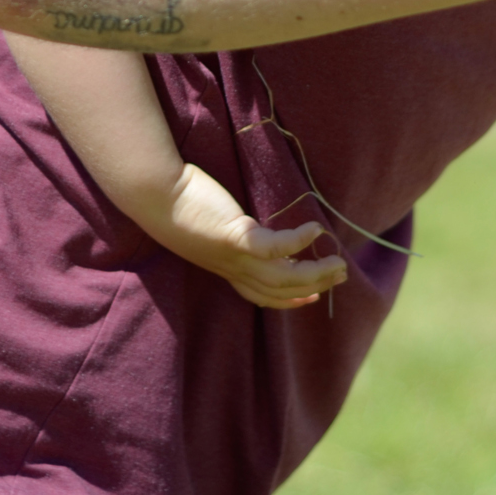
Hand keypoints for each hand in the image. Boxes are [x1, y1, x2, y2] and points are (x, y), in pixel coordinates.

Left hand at [166, 163, 346, 308]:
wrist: (155, 194)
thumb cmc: (179, 203)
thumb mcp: (209, 227)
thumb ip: (230, 233)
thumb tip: (249, 228)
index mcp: (227, 269)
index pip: (263, 296)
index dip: (290, 300)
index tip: (313, 297)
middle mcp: (232, 269)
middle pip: (281, 290)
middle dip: (314, 287)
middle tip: (340, 275)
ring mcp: (234, 256)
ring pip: (284, 277)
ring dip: (315, 273)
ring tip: (338, 262)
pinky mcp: (236, 236)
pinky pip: (275, 247)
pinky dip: (298, 242)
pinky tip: (314, 229)